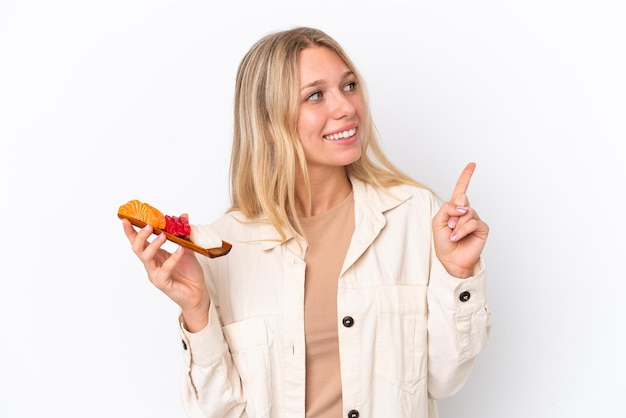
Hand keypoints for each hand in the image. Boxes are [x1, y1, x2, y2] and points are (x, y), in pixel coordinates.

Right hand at [122, 215, 209, 330]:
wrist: (198, 292)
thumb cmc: (190, 272)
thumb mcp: (187, 248)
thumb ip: (184, 233)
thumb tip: (183, 215)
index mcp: (155, 255)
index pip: (139, 242)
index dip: (131, 231)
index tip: (126, 218)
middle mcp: (152, 264)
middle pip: (138, 249)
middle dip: (140, 236)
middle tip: (149, 225)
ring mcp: (156, 274)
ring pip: (146, 258)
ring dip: (153, 245)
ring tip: (163, 235)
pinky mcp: (163, 283)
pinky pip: (164, 270)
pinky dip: (172, 258)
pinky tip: (180, 250)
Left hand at [432, 162, 488, 277]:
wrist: (450, 260)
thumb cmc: (443, 242)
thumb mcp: (437, 222)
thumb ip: (447, 208)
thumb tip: (463, 203)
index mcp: (454, 208)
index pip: (461, 189)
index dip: (466, 176)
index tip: (472, 164)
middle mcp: (466, 212)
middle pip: (461, 200)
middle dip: (452, 213)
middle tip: (449, 227)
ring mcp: (475, 219)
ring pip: (467, 212)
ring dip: (457, 224)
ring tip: (453, 234)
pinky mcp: (482, 228)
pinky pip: (473, 222)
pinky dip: (463, 229)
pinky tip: (458, 237)